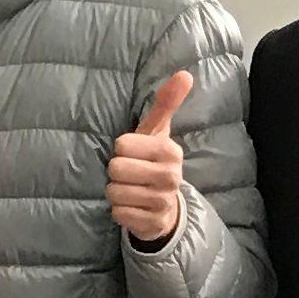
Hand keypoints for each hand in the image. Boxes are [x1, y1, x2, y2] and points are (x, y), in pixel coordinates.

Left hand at [104, 70, 193, 242]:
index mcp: (170, 151)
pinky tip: (132, 206)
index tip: (133, 153)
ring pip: (114, 192)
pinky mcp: (152, 223)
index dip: (121, 150)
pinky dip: (119, 210)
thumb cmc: (153, 161)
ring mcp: (162, 202)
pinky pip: (118, 213)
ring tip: (130, 189)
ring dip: (116, 191)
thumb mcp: (157, 132)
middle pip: (115, 169)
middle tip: (129, 173)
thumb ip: (166, 104)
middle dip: (116, 172)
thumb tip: (184, 74)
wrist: (164, 205)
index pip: (121, 145)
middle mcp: (171, 176)